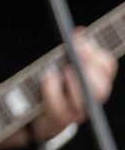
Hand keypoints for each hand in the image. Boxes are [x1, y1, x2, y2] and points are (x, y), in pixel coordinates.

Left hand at [32, 28, 115, 144]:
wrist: (41, 112)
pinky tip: (48, 77)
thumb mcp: (65, 62)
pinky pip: (58, 108)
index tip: (81, 41)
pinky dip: (52, 90)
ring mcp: (76, 112)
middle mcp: (91, 98)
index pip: (107, 65)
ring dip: (74, 83)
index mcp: (96, 80)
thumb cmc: (56, 82)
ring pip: (82, 102)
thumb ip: (74, 48)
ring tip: (65, 69)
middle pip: (100, 87)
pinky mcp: (58, 119)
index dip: (97, 53)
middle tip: (75, 53)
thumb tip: (79, 31)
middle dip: (89, 68)